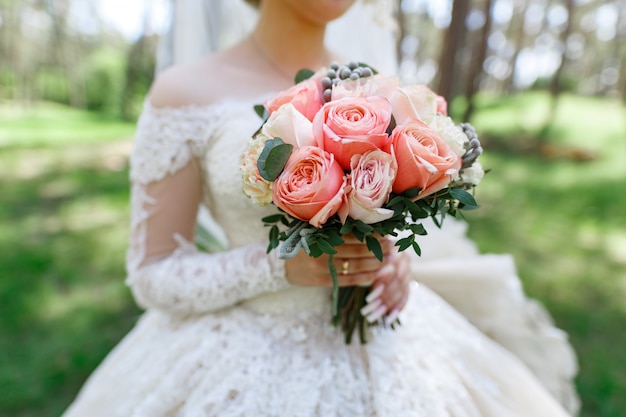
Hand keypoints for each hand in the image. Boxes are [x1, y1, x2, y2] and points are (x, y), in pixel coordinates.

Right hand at [284, 235, 410, 321]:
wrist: (282, 266)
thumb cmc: (305, 245)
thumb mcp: (316, 231)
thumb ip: (335, 228)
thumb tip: (366, 225)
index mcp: (322, 233)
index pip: (353, 234)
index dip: (372, 235)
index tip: (387, 235)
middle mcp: (322, 249)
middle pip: (357, 249)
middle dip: (378, 249)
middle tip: (393, 248)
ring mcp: (322, 266)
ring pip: (356, 265)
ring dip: (376, 264)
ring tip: (390, 261)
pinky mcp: (322, 280)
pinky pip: (349, 279)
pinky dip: (365, 277)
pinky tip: (377, 275)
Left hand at [360, 250, 410, 324]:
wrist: (377, 250)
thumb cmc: (365, 252)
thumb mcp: (365, 255)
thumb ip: (368, 264)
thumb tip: (368, 277)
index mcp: (395, 249)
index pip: (393, 270)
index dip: (381, 286)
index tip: (368, 299)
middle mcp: (405, 259)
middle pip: (398, 283)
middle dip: (383, 300)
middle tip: (367, 312)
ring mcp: (409, 271)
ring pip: (401, 291)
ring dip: (386, 307)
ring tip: (372, 317)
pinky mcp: (409, 282)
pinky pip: (405, 297)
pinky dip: (397, 309)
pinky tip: (388, 319)